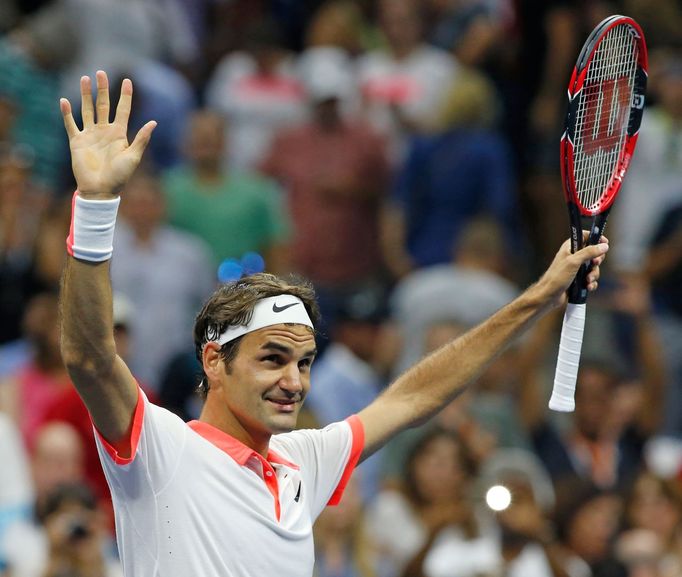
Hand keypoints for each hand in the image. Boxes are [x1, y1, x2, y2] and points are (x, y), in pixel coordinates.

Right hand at [60, 71, 155, 198]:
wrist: (101, 190)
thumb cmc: (120, 176)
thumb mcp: (133, 157)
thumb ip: (141, 139)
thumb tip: (154, 122)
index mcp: (119, 134)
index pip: (123, 110)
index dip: (125, 96)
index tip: (127, 80)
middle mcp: (104, 131)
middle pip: (103, 105)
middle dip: (103, 89)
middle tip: (101, 72)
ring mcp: (90, 135)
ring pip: (87, 110)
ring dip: (85, 95)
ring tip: (85, 79)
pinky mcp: (77, 142)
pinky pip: (71, 124)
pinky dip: (67, 113)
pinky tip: (64, 101)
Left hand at [538, 233, 608, 306]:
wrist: (549, 296)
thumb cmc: (557, 277)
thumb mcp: (574, 261)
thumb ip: (589, 252)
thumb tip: (604, 246)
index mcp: (570, 247)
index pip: (585, 236)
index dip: (596, 238)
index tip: (605, 243)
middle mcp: (573, 256)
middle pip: (593, 253)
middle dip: (597, 260)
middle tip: (595, 263)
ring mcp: (576, 269)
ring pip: (593, 268)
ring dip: (593, 274)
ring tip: (587, 280)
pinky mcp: (578, 280)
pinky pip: (591, 279)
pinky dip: (591, 283)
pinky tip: (587, 287)